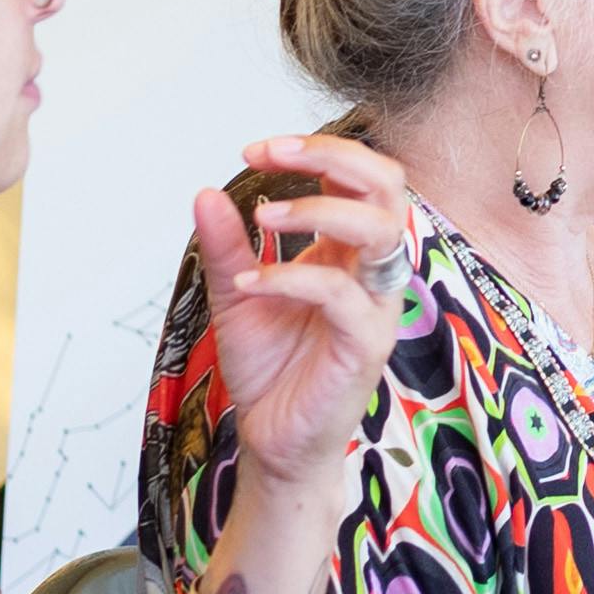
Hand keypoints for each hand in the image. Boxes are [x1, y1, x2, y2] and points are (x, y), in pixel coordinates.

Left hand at [195, 132, 412, 508]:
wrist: (273, 443)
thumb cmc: (271, 370)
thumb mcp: (237, 297)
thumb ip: (228, 248)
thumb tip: (205, 193)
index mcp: (351, 252)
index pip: (360, 177)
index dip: (316, 151)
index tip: (255, 151)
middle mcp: (373, 270)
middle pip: (388, 185)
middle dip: (332, 157)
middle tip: (272, 154)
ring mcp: (376, 305)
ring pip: (379, 231)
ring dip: (320, 210)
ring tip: (264, 217)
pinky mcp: (365, 344)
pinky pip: (338, 295)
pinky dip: (290, 280)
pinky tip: (250, 285)